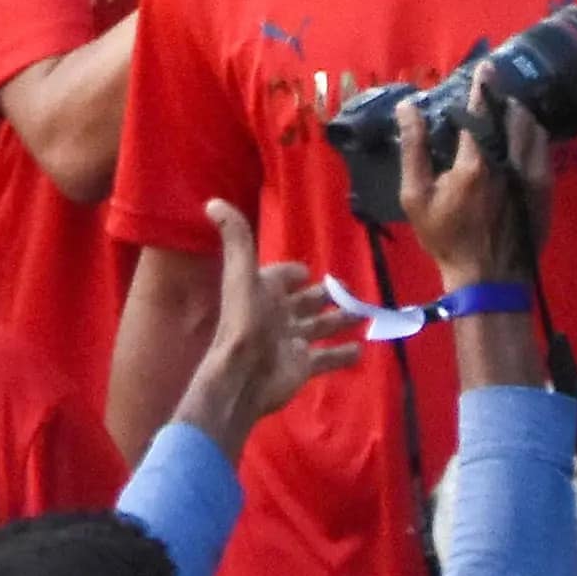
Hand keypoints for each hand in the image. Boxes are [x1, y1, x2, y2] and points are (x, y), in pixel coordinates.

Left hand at [171, 197, 360, 454]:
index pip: (282, 277)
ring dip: (341, 320)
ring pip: (322, 326)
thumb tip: (212, 201)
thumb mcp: (242, 274)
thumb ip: (237, 239)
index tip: (309, 271)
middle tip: (351, 290)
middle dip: (327, 295)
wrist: (243, 374)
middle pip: (307, 301)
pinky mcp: (303, 365)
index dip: (293, 273)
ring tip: (364, 314)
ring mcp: (292, 341)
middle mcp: (278, 315)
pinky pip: (328, 358)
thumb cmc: (245, 322)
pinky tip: (361, 350)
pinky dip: (344, 355)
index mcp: (265, 292)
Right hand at [398, 73, 550, 289]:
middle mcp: (511, 162)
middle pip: (515, 115)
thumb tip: (408, 108)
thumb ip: (414, 147)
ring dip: (520, 115)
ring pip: (534, 129)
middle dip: (504, 98)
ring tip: (506, 110)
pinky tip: (520, 136)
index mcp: (477, 162)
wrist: (489, 275)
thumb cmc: (446, 237)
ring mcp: (534, 174)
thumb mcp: (416, 195)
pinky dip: (532, 135)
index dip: (483, 86)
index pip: (482, 111)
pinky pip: (543, 148)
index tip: (485, 66)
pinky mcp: (547, 187)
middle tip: (493, 89)